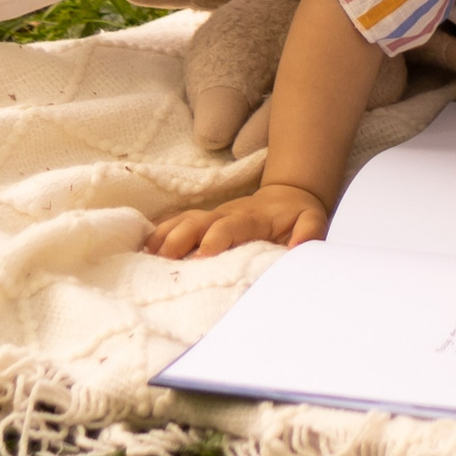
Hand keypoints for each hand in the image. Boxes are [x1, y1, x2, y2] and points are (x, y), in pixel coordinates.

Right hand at [144, 182, 329, 258]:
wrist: (287, 196)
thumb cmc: (297, 216)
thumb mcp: (312, 221)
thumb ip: (308, 233)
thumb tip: (298, 248)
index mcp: (252, 218)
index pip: (231, 226)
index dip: (217, 239)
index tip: (203, 256)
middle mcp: (226, 214)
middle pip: (199, 222)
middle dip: (181, 238)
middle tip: (165, 259)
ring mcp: (212, 216)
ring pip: (184, 221)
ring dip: (165, 236)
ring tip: (147, 256)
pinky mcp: (202, 222)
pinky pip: (177, 224)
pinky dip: (159, 234)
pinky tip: (143, 249)